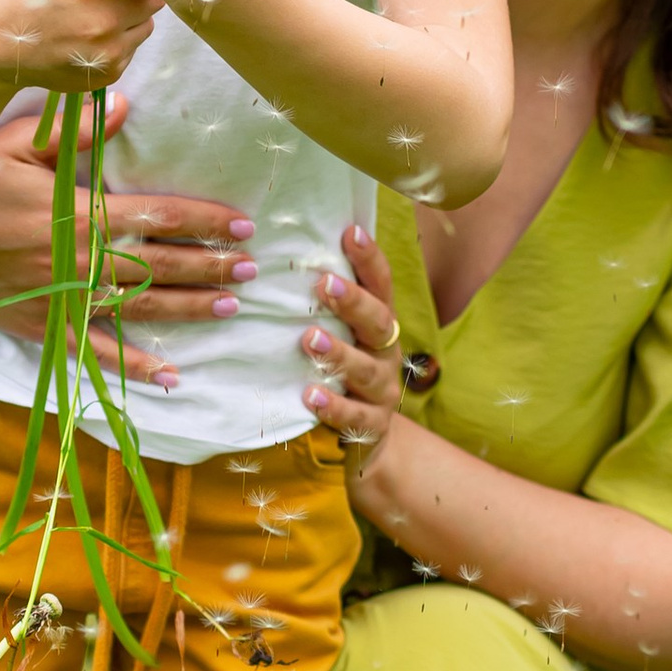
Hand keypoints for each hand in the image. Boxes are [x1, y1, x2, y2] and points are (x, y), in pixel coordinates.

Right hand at [0, 102, 256, 387]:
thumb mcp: (10, 143)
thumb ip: (73, 131)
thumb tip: (126, 104)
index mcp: (73, 212)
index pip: (154, 216)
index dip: (202, 221)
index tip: (241, 224)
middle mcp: (74, 260)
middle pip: (157, 265)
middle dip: (209, 266)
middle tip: (250, 268)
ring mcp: (59, 298)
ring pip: (137, 307)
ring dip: (188, 309)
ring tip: (230, 306)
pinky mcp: (42, 326)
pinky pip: (95, 352)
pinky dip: (133, 367)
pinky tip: (170, 379)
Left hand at [302, 222, 404, 480]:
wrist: (366, 439)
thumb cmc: (342, 373)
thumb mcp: (340, 336)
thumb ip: (323, 306)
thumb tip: (285, 253)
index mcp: (379, 323)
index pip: (381, 284)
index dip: (369, 258)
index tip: (350, 232)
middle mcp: (386, 352)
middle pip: (380, 322)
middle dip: (354, 302)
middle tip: (325, 284)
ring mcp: (383, 391)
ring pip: (366, 370)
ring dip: (339, 354)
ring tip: (309, 339)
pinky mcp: (372, 426)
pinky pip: (356, 418)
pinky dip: (334, 406)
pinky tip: (311, 395)